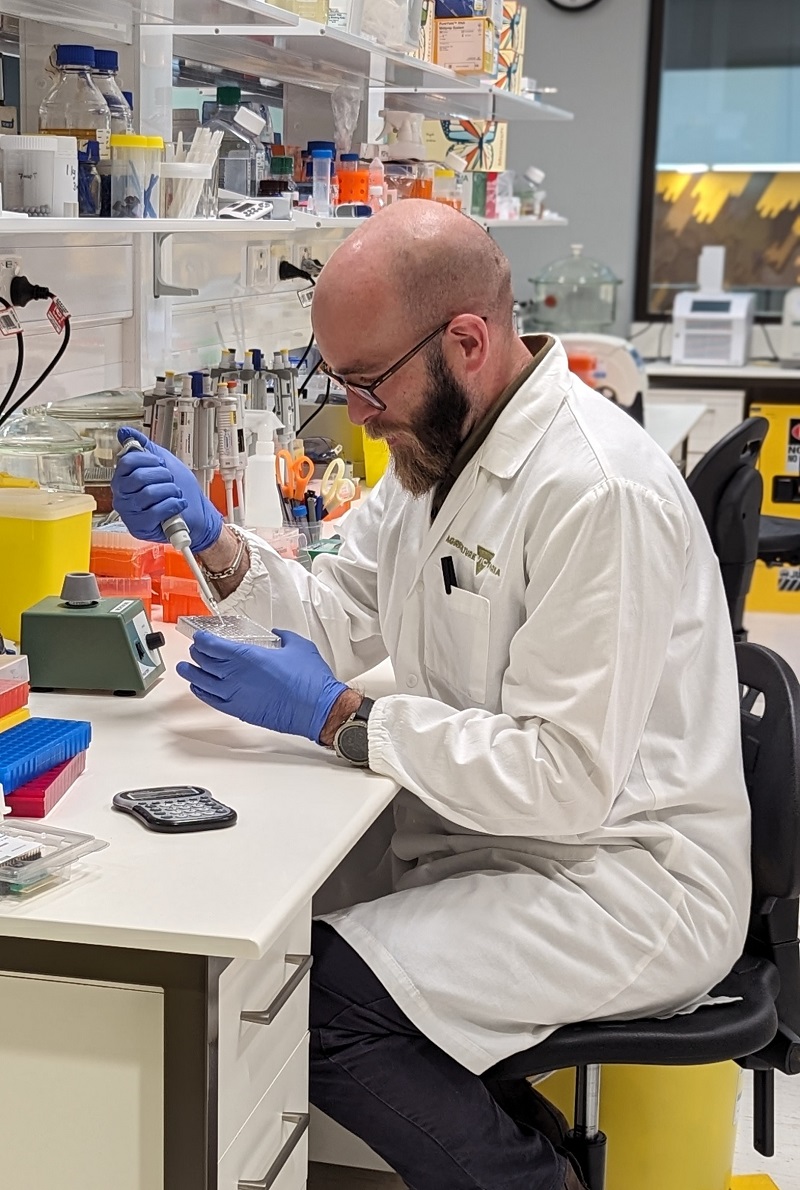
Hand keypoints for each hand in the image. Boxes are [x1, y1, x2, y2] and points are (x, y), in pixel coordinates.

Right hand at [110, 427, 222, 552]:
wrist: (198, 514)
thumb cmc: (181, 490)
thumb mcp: (164, 462)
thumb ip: (144, 447)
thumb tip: (125, 432)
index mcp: (124, 479)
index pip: (127, 461)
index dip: (148, 459)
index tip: (160, 463)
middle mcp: (122, 496)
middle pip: (138, 477)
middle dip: (163, 475)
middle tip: (170, 480)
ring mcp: (130, 513)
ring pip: (148, 493)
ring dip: (170, 491)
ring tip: (175, 494)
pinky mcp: (141, 527)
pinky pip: (156, 511)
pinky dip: (173, 505)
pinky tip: (177, 505)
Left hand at [176, 629, 348, 743]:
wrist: (317, 708)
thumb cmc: (310, 681)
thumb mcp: (298, 646)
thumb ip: (283, 637)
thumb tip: (277, 635)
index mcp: (249, 656)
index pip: (214, 645)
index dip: (203, 640)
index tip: (200, 637)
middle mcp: (237, 676)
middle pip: (205, 662)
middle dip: (197, 653)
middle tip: (195, 649)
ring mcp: (236, 695)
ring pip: (203, 683)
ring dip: (192, 674)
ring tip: (185, 668)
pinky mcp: (241, 711)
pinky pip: (212, 701)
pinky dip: (202, 693)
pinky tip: (198, 689)